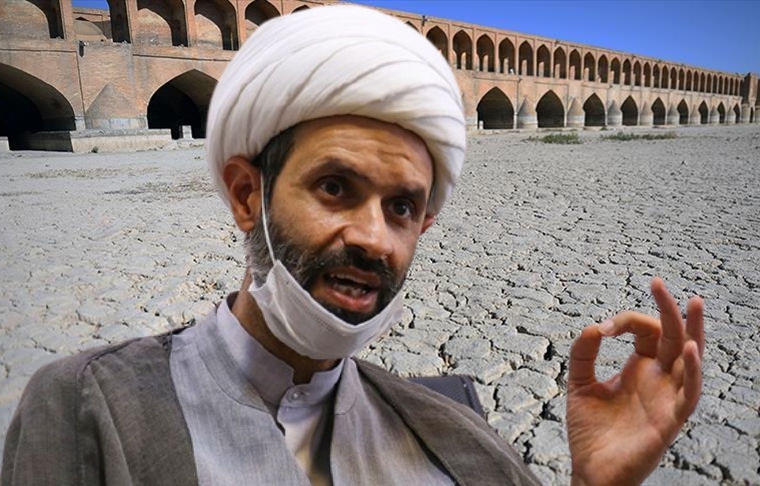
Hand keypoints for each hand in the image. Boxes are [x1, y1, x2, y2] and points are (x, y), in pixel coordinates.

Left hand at [566, 277, 703, 485]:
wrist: (591, 471)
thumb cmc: (591, 431)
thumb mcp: (579, 384)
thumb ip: (583, 354)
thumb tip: (594, 326)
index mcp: (639, 368)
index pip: (645, 331)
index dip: (625, 322)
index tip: (603, 328)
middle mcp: (657, 380)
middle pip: (673, 337)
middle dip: (669, 309)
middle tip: (658, 283)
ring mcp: (666, 398)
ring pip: (690, 360)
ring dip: (694, 332)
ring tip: (695, 303)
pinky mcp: (670, 420)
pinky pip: (689, 394)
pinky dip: (691, 371)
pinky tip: (688, 349)